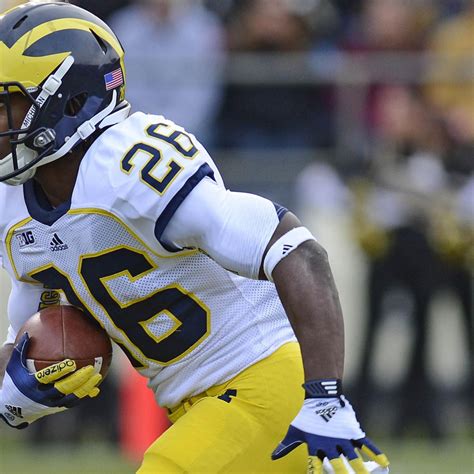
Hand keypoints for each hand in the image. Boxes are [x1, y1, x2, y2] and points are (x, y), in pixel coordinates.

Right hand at [0, 333, 101, 428]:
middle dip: (77, 379)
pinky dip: (84, 396)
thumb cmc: (14, 380)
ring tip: (98, 376)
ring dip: (85, 388)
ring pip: (70, 397)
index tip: (71, 363)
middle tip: (91, 369)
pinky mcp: (55, 409)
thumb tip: (28, 332)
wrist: (9, 408)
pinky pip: (72, 403)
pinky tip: (96, 389)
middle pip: (62, 388)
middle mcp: (40, 396)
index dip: (59, 371)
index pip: (46, 377)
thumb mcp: (13, 366)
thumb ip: (22, 350)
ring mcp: (49, 404)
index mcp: (29, 385)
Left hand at [272, 395, 388, 473]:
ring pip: (354, 458)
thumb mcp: (295, 430)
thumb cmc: (307, 416)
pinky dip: (376, 452)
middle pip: (338, 466)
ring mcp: (343, 437)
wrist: (321, 396)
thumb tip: (272, 458)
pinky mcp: (352, 431)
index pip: (315, 466)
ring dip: (361, 470)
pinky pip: (366, 443)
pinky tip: (385, 463)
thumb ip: (286, 446)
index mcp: (316, 445)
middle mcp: (330, 444)